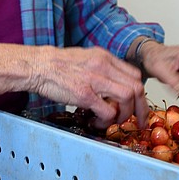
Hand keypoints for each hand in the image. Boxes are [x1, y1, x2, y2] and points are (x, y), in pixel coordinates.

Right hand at [31, 46, 147, 128]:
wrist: (38, 65)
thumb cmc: (58, 64)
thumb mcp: (86, 58)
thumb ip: (103, 68)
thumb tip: (114, 83)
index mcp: (105, 57)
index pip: (134, 75)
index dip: (139, 94)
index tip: (138, 105)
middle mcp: (104, 66)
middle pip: (136, 87)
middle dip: (140, 108)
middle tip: (137, 121)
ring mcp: (95, 80)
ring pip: (127, 98)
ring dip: (124, 115)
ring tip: (112, 121)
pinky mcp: (84, 94)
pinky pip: (108, 111)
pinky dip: (107, 121)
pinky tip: (97, 122)